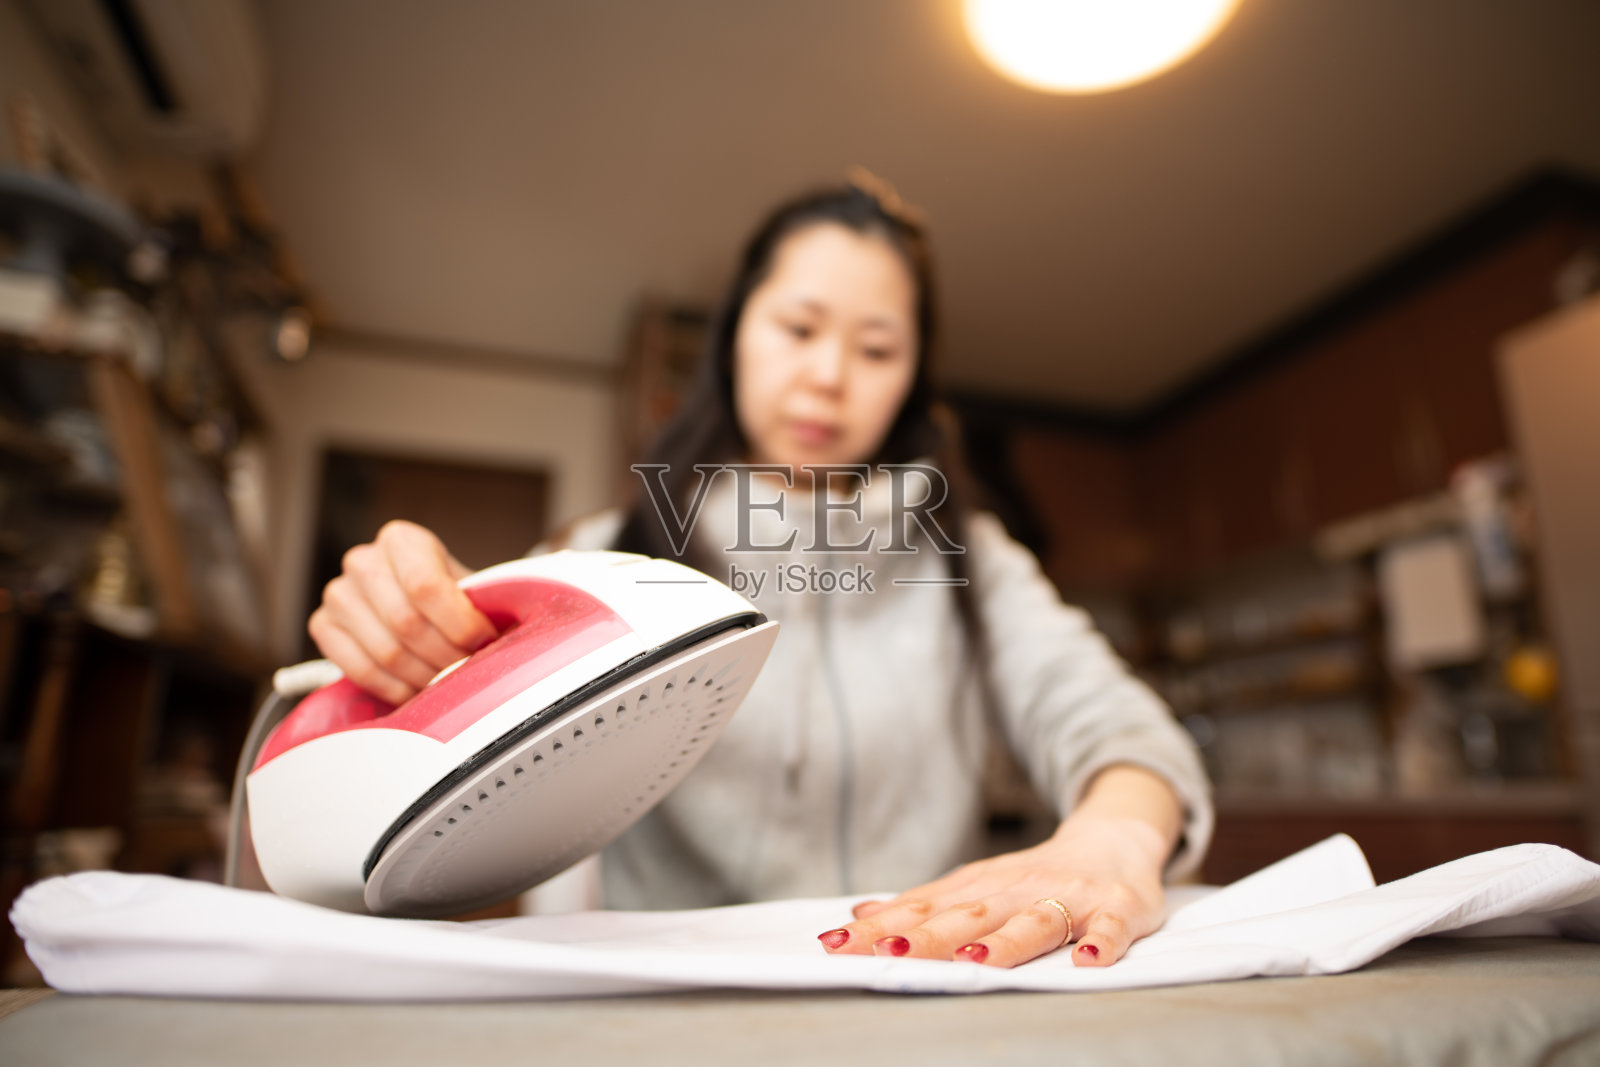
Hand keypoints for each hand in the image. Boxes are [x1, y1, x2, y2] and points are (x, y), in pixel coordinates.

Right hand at [307, 520, 496, 703]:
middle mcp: (363, 561)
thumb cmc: (448, 594)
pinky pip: (360, 670)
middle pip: (406, 623)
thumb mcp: (470, 584)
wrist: (418, 601)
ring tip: (448, 682)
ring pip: (385, 651)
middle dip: (445, 655)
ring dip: (424, 676)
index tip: (483, 641)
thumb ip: (482, 602)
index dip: (459, 622)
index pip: (426, 586)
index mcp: (401, 540)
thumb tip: (503, 637)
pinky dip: (395, 688)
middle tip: (468, 671)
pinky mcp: (322, 626)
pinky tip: (417, 691)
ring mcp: (338, 594)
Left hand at [816, 766, 1182, 967]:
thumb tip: (861, 915)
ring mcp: (1070, 897)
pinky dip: (1103, 944)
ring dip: (1006, 942)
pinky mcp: (1118, 909)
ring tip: (976, 961)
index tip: (839, 943)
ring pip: (1035, 921)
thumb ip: (925, 905)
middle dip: (929, 936)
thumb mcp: (976, 884)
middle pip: (969, 915)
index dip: (881, 927)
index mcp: (981, 887)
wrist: (1112, 840)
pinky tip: (1089, 962)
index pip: (923, 909)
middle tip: (889, 953)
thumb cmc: (1036, 876)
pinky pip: (1112, 928)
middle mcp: (1019, 889)